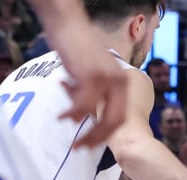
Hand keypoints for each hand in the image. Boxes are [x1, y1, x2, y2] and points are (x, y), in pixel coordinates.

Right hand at [51, 30, 127, 148]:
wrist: (69, 24)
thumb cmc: (78, 48)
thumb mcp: (92, 72)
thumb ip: (93, 92)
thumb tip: (84, 112)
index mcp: (123, 82)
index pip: (121, 117)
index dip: (107, 134)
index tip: (92, 145)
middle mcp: (120, 82)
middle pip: (115, 121)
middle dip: (98, 138)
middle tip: (81, 148)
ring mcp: (107, 79)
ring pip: (100, 115)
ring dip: (84, 129)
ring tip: (69, 133)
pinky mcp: (92, 75)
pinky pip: (84, 104)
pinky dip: (74, 113)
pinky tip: (62, 117)